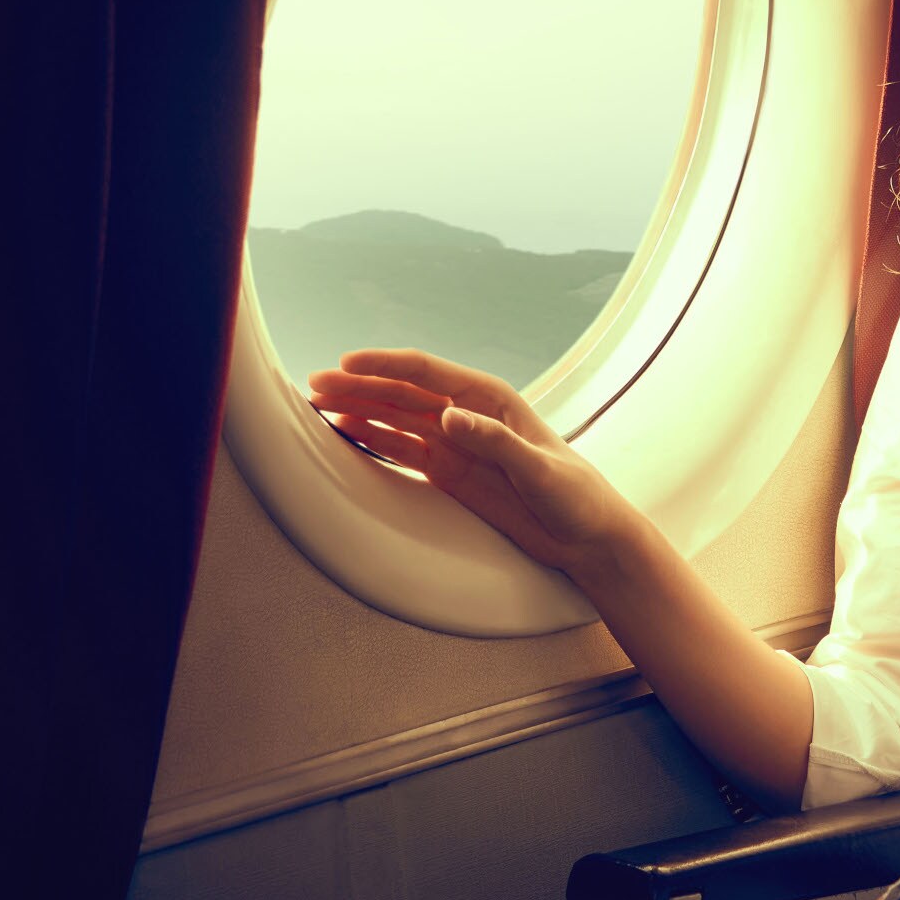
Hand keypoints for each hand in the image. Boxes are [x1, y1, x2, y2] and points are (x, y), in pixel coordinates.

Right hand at [307, 348, 641, 580]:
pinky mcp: (449, 472)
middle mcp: (467, 415)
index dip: (384, 365)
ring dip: (358, 410)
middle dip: (358, 386)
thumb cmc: (575, 496)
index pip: (426, 372)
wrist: (586, 536)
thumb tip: (449, 417)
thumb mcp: (539, 470)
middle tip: (313, 386)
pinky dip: (373, 440)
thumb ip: (495, 442)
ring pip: (395, 418)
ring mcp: (455, 443)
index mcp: (490, 399)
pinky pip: (402, 449)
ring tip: (317, 406)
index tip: (345, 364)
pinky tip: (345, 434)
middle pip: (401, 392)